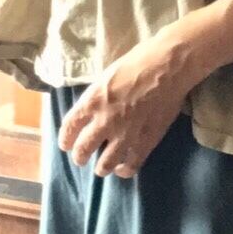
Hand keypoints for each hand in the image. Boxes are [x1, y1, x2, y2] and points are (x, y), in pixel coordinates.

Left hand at [59, 26, 201, 177]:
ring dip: (101, 168)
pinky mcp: (145, 141)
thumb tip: (93, 108)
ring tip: (101, 169)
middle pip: (83, 149)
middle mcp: (104, 122)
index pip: (69, 127)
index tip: (65, 145)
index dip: (65, 139)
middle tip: (81, 159)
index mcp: (92, 102)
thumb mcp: (106, 77)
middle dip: (79, 157)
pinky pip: (132, 164)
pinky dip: (125, 170)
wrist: (167, 68)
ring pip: (106, 163)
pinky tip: (123, 169)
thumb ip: (97, 97)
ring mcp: (125, 134)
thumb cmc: (137, 63)